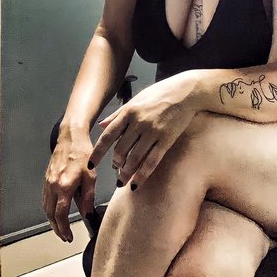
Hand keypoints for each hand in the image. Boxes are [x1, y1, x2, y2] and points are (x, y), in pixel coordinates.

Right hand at [42, 130, 95, 241]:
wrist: (71, 138)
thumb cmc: (82, 153)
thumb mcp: (91, 176)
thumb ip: (88, 196)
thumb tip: (86, 213)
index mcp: (64, 186)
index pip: (60, 215)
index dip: (64, 229)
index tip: (69, 236)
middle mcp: (53, 186)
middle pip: (50, 215)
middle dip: (57, 228)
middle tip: (64, 236)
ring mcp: (48, 182)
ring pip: (46, 208)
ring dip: (52, 221)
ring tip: (60, 227)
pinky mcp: (46, 179)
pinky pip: (45, 199)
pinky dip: (49, 209)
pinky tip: (55, 211)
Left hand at [89, 73, 198, 189]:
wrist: (186, 92)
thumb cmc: (160, 93)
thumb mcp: (136, 99)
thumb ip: (118, 114)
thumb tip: (101, 126)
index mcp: (129, 111)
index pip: (108, 135)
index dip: (98, 152)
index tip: (90, 164)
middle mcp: (139, 122)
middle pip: (121, 149)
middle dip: (115, 163)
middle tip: (115, 169)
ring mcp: (153, 132)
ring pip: (134, 158)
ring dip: (125, 173)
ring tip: (121, 181)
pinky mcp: (166, 139)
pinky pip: (152, 161)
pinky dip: (142, 175)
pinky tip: (136, 184)